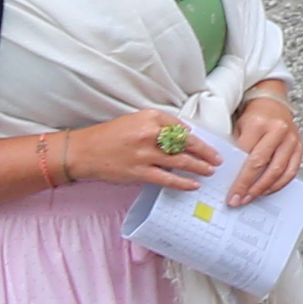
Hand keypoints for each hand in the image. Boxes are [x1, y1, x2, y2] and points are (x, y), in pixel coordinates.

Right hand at [50, 107, 212, 189]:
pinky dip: (182, 182)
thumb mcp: (135, 120)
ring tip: (210, 171)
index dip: (196, 137)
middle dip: (205, 152)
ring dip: (199, 167)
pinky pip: (166, 178)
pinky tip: (193, 185)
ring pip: (180, 161)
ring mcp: (144, 155)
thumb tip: (184, 134)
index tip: (206, 144)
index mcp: (150, 118)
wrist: (84, 151)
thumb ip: (159, 124)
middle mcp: (149, 134)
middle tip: (218, 159)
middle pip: (186, 144)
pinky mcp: (139, 172)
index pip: (181, 127)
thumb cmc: (110, 135)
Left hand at [222, 82, 302, 206]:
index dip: (238, 179)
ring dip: (264, 188)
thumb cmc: (253, 118)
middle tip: (239, 200)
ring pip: (279, 171)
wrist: (273, 104)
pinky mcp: (299, 147)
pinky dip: (279, 184)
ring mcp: (291, 139)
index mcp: (259, 125)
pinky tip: (267, 190)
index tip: (231, 194)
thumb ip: (236, 150)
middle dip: (250, 187)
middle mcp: (278, 131)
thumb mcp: (239, 128)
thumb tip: (228, 177)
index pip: (247, 157)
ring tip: (251, 198)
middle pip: (263, 165)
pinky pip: (291, 171)